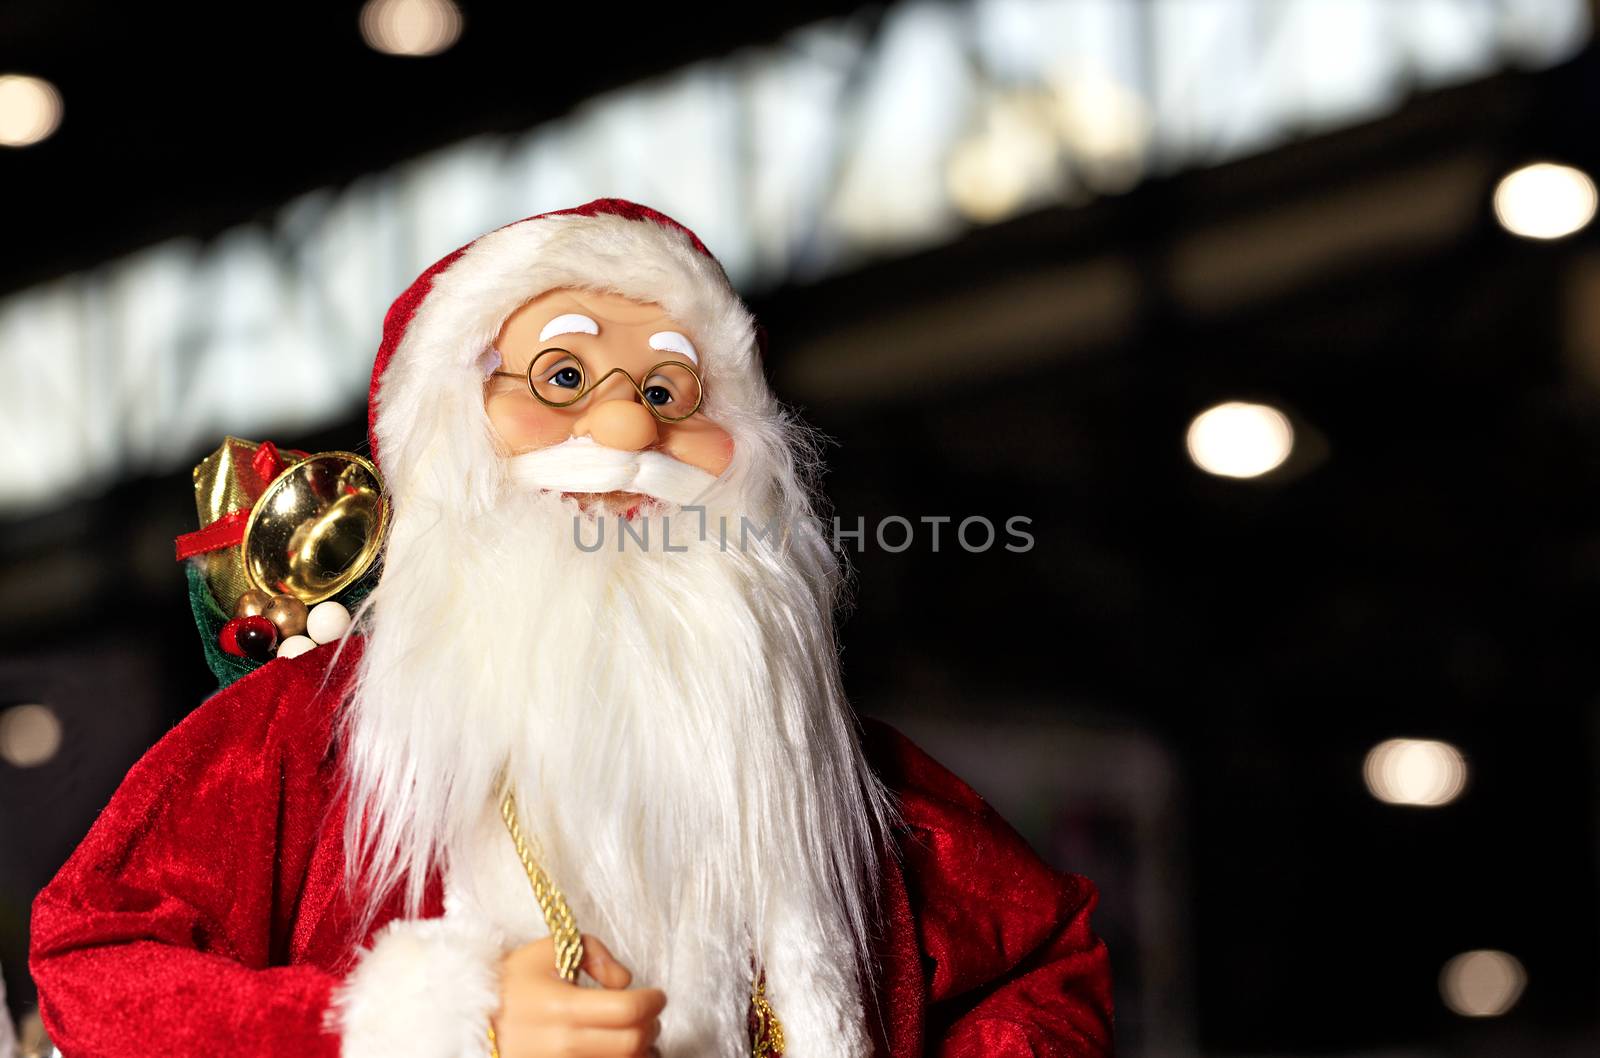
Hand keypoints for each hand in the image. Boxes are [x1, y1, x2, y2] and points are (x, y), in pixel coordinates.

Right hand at [491, 934, 665, 1057]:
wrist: (465, 1019)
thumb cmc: (510, 982)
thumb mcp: (549, 949)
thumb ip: (596, 952)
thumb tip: (624, 980)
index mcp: (563, 1008)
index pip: (629, 1010)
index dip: (653, 1001)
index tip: (657, 994)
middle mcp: (563, 1046)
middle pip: (632, 1043)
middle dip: (651, 1026)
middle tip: (650, 1013)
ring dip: (642, 1051)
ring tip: (640, 1035)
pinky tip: (624, 1054)